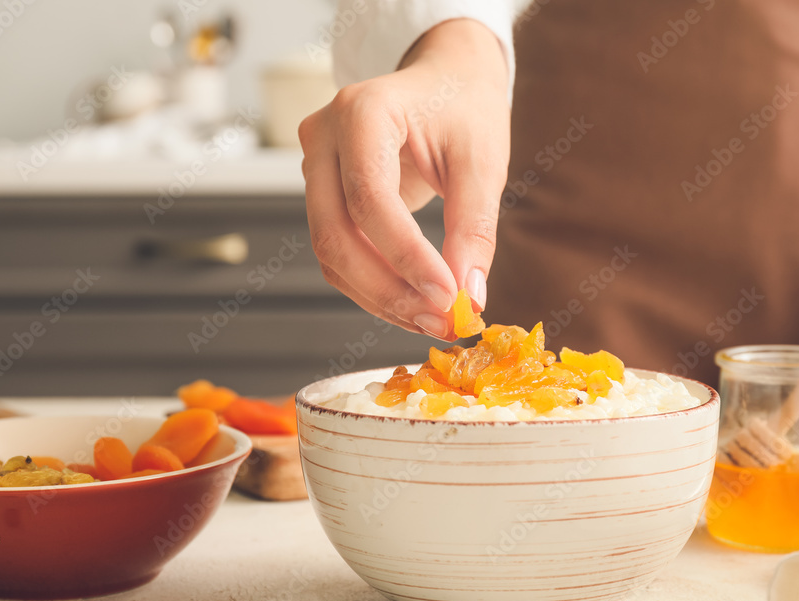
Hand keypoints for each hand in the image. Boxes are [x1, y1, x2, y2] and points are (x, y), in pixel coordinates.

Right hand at [298, 19, 509, 339]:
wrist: (444, 80)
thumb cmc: (465, 109)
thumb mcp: (482, 162)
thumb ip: (474, 228)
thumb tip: (468, 297)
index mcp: (362, 111)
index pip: (370, 199)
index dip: (407, 257)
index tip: (448, 297)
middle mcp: (324, 136)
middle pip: (336, 233)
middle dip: (388, 289)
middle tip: (440, 322)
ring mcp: (316, 165)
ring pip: (331, 252)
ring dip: (380, 297)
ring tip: (432, 320)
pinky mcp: (323, 193)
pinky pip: (338, 252)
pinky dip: (373, 286)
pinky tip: (414, 303)